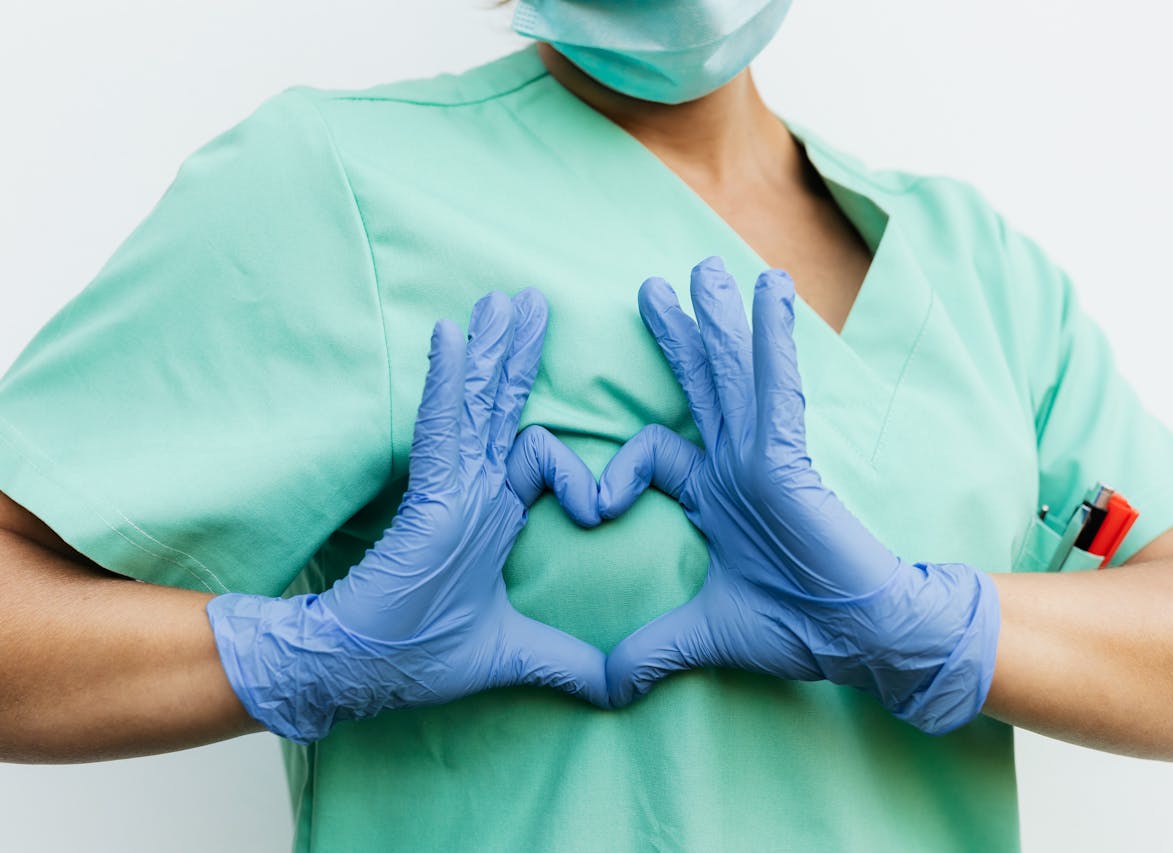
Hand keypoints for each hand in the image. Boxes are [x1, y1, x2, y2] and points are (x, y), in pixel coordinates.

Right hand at [208, 289, 607, 743]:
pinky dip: (447, 380)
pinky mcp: (429, 495)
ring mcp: (451, 489)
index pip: (536, 457)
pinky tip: (451, 333)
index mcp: (491, 517)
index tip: (601, 509)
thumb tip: (623, 691)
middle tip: (530, 301)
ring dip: (491, 350)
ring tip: (504, 299)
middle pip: (501, 407)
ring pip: (477, 404)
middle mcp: (473, 492)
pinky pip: (442, 425)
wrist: (357, 672)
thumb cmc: (420, 659)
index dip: (574, 473)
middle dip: (517, 354)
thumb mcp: (516, 655)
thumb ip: (569, 663)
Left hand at [598, 258, 1000, 733]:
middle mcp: (738, 465)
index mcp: (715, 496)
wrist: (860, 640)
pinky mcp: (790, 456)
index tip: (593, 505)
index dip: (619, 467)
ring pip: (734, 373)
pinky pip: (777, 386)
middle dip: (679, 336)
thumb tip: (603, 690)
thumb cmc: (796, 631)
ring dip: (721, 319)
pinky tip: (771, 291)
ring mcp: (765, 455)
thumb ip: (650, 651)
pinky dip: (771, 339)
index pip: (656, 452)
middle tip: (653, 288)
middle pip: (699, 386)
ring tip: (705, 268)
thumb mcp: (701, 636)